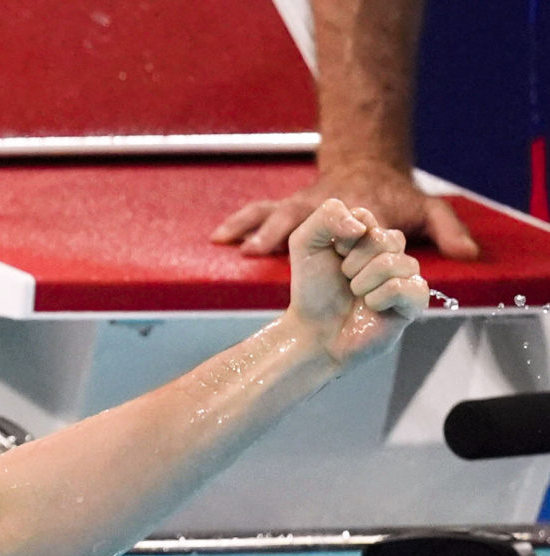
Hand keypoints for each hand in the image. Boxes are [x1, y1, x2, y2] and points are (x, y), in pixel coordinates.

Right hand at [214, 159, 479, 259]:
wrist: (367, 170)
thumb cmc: (395, 198)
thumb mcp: (426, 211)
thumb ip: (447, 230)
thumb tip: (468, 253)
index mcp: (362, 213)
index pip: (352, 226)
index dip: (344, 234)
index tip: (330, 244)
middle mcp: (329, 209)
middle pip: (302, 217)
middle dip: (279, 231)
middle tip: (258, 250)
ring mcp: (304, 208)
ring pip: (276, 212)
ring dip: (254, 229)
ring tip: (232, 245)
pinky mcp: (289, 211)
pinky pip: (260, 212)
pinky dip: (240, 224)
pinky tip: (219, 237)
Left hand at [284, 200, 427, 369]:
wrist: (313, 332)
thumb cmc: (313, 290)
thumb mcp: (305, 243)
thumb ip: (327, 216)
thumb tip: (361, 226)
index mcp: (370, 235)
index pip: (364, 217)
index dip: (342, 239)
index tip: (333, 255)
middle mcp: (392, 252)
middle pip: (382, 238)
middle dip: (352, 262)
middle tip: (344, 280)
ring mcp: (406, 275)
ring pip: (392, 262)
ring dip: (362, 282)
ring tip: (356, 295)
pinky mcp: (414, 300)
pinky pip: (403, 287)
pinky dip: (378, 297)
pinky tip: (371, 306)